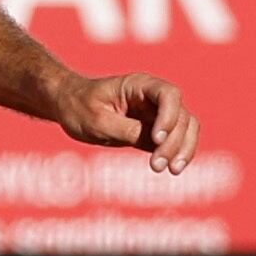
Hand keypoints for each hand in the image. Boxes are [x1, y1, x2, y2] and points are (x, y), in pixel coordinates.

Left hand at [55, 71, 199, 173]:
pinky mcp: (155, 131)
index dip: (169, 116)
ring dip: (183, 149)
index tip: (156, 139)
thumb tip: (154, 142)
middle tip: (158, 166)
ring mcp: (157, 113)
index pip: (168, 94)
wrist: (69, 107)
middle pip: (181, 115)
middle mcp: (154, 97)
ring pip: (187, 128)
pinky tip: (172, 169)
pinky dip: (179, 154)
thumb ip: (127, 129)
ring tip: (171, 170)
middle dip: (174, 141)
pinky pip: (178, 140)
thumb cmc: (79, 107)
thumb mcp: (98, 120)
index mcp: (139, 85)